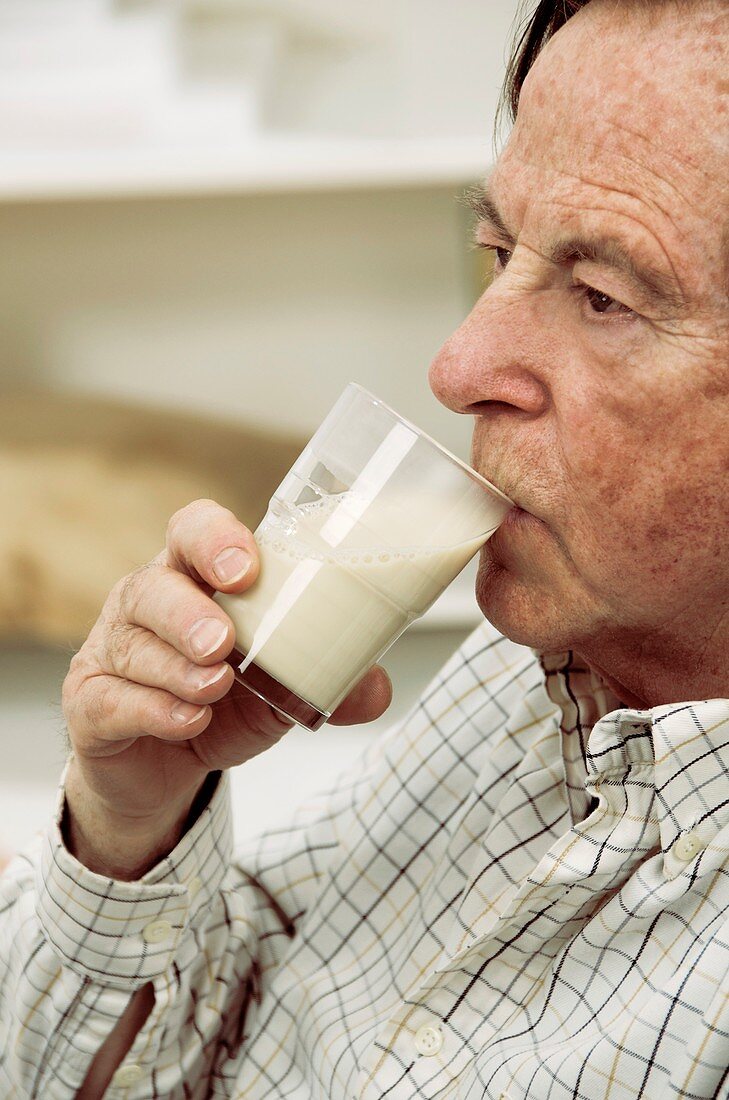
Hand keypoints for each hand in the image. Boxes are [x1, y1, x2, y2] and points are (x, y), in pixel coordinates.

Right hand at [61, 499, 391, 873]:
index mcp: (194, 579)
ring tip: (215, 688)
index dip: (215, 539)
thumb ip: (326, 684)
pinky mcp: (90, 703)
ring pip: (132, 645)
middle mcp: (145, 604)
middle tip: (224, 642)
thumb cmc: (221, 706)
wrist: (164, 773)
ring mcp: (111, 652)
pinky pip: (112, 699)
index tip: (246, 567)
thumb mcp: (281, 693)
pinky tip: (187, 720)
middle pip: (153, 586)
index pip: (192, 532)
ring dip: (177, 669)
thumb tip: (376, 687)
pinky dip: (153, 710)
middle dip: (189, 612)